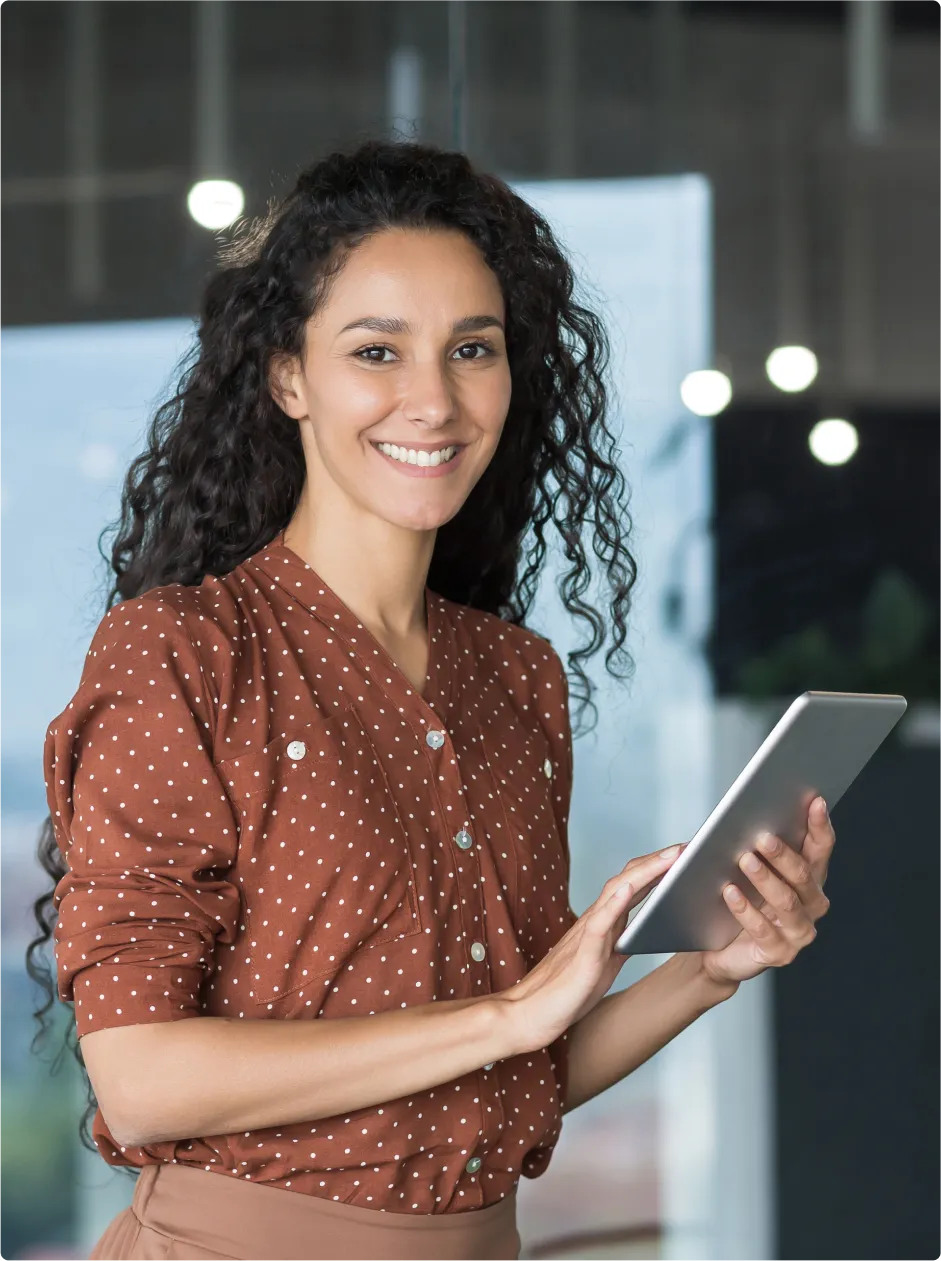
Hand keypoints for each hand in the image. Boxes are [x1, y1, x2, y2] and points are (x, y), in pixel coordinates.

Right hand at [499, 843, 687, 1053]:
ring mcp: (587, 935)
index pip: (633, 885)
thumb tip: (648, 929)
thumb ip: (621, 942)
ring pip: (616, 893)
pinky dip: (613, 904)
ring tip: (670, 857)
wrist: (529, 1014)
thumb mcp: (605, 963)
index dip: (659, 868)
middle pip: (628, 880)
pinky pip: (598, 925)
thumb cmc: (567, 992)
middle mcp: (595, 921)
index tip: (686, 854)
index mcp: (604, 923)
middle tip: (688, 846)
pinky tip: (628, 889)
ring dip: (645, 872)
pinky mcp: (582, 956)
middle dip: (659, 861)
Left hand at [698, 795, 834, 988]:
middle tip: (762, 836)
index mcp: (807, 877)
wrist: (715, 949)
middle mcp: (811, 904)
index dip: (820, 825)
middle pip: (803, 874)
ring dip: (765, 879)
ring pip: (787, 901)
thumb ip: (744, 846)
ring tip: (744, 861)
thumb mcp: (737, 868)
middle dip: (784, 854)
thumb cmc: (732, 900)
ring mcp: (798, 931)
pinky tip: (730, 893)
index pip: (820, 848)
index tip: (815, 801)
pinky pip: (765, 930)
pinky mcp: (780, 953)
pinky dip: (747, 911)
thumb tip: (740, 817)